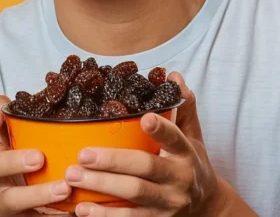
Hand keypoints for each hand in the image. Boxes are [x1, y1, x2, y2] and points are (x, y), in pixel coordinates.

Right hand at [0, 96, 71, 215]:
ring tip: (64, 188)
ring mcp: (1, 199)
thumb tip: (54, 93)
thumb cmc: (36, 164)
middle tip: (39, 158)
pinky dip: (49, 214)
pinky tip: (69, 211)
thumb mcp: (33, 138)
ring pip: (9, 199)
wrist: (39, 204)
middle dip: (11, 161)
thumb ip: (34, 120)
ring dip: (36, 194)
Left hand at [63, 73, 252, 215]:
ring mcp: (167, 203)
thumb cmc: (190, 163)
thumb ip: (182, 107)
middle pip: (146, 169)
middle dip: (112, 162)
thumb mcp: (192, 136)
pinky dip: (104, 216)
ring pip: (133, 195)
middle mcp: (178, 179)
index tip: (145, 117)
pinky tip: (82, 209)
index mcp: (186, 153)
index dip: (161, 128)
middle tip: (83, 154)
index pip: (175, 138)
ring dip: (101, 187)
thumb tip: (173, 76)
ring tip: (73, 177)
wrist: (206, 206)